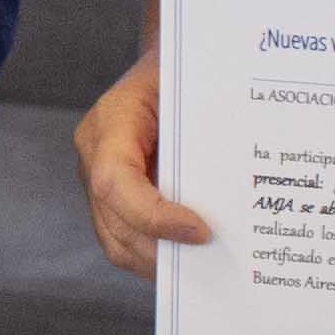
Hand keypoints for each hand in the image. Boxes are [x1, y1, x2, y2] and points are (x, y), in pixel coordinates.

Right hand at [73, 57, 210, 275]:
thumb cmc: (180, 71)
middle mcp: (94, 154)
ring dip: (161, 261)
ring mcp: (96, 179)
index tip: (200, 231)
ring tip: (205, 267)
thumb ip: (202, 125)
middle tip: (214, 261)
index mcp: (109, 121)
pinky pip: (125, 239)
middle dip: (163, 250)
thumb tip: (240, 174)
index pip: (113, 180)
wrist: (161, 68)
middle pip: (115, 222)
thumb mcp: (190, 86)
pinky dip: (158, 254)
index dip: (152, 215)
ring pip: (116, 241)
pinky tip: (192, 258)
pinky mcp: (109, 197)